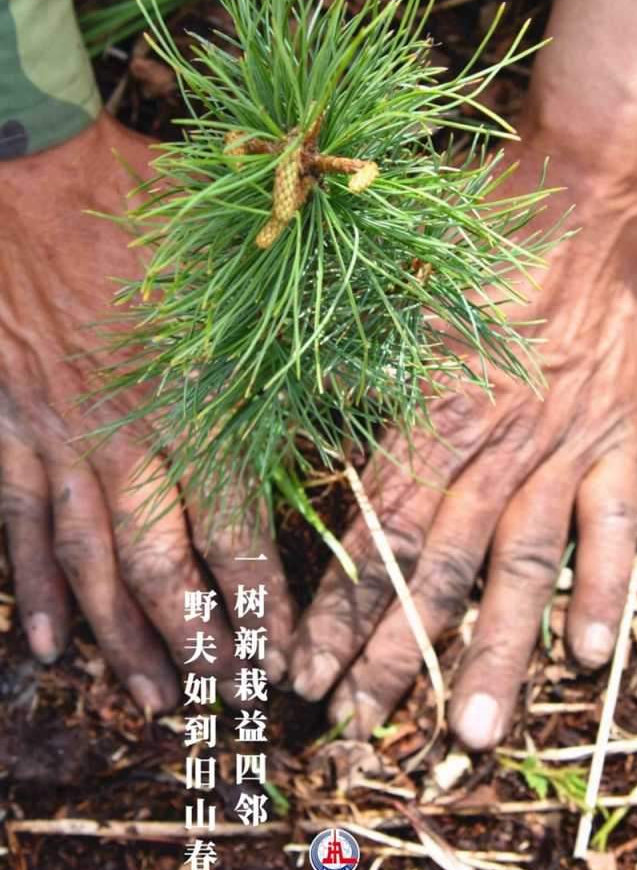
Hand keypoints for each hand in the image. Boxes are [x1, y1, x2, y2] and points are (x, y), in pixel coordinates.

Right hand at [0, 111, 293, 710]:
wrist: (24, 169)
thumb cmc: (135, 198)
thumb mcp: (228, 249)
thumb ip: (286, 313)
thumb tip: (367, 351)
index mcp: (189, 389)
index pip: (231, 517)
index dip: (256, 592)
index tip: (279, 649)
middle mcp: (123, 430)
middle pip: (161, 560)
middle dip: (197, 639)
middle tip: (225, 699)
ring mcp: (57, 435)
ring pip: (91, 560)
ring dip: (122, 637)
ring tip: (156, 699)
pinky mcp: (8, 425)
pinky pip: (18, 523)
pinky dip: (32, 586)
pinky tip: (48, 644)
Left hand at [289, 0, 636, 748]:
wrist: (590, 188)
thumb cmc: (488, 230)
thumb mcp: (403, 295)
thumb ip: (366, 374)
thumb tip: (314, 430)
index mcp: (429, 409)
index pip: (372, 534)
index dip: (336, 610)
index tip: (306, 670)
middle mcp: (492, 443)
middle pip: (434, 569)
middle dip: (391, 653)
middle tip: (358, 724)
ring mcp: (563, 446)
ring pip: (519, 567)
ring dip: (493, 650)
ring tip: (466, 727)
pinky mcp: (622, 438)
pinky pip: (616, 525)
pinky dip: (610, 590)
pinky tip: (592, 655)